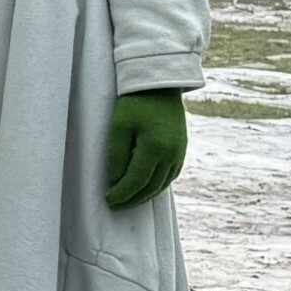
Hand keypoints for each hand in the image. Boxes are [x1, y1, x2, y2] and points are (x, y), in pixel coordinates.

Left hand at [105, 88, 187, 208]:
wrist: (159, 85)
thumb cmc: (135, 103)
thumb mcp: (118, 127)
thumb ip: (116, 155)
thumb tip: (115, 181)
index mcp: (155, 148)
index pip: (136, 181)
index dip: (122, 194)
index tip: (108, 200)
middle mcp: (172, 154)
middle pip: (151, 187)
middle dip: (132, 199)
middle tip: (115, 205)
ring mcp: (180, 152)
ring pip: (162, 184)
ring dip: (145, 195)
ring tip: (128, 200)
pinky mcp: (182, 149)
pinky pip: (170, 175)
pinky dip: (157, 185)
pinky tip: (146, 188)